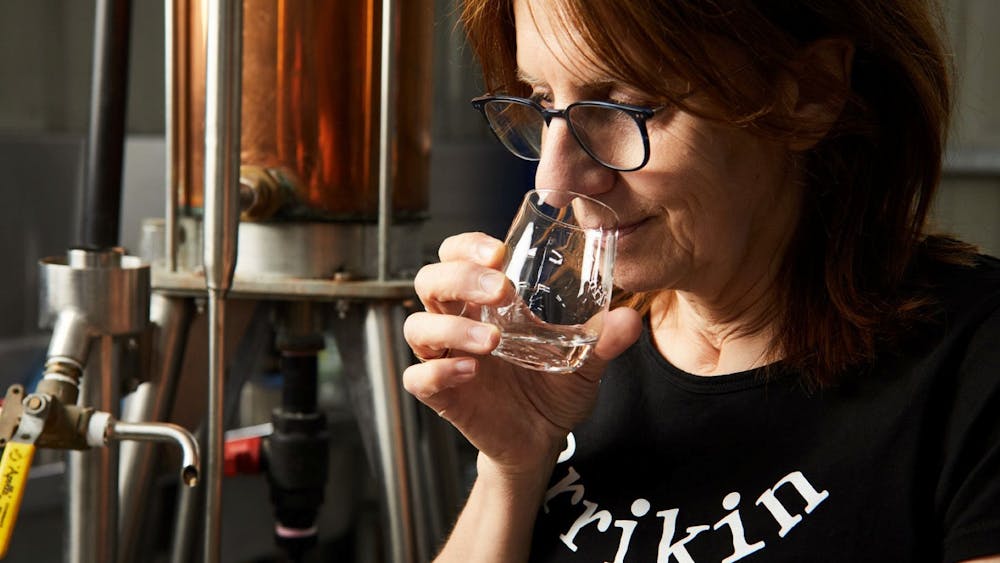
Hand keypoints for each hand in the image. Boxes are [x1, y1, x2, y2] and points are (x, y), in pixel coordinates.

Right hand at [403, 232, 641, 474]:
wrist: (543, 441)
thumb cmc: (554, 389)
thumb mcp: (586, 362)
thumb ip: (605, 340)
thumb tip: (628, 318)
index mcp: (485, 302)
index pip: (455, 256)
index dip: (466, 246)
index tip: (499, 251)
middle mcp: (459, 322)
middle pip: (430, 282)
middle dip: (459, 277)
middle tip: (500, 289)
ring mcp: (446, 357)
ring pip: (419, 327)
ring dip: (452, 326)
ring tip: (493, 339)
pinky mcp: (443, 396)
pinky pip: (418, 378)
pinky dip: (438, 372)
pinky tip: (470, 371)